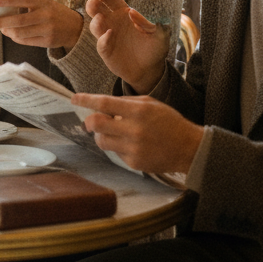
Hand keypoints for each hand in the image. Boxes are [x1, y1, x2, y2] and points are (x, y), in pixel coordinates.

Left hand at [0, 0, 83, 51]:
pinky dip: (16, 38)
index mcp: (42, 2)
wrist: (74, 27)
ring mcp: (47, 29)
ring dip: (7, 31)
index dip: (10, 0)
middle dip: (1, 22)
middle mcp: (45, 15)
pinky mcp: (47, 41)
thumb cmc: (54, 11)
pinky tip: (11, 34)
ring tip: (0, 29)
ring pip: (21, 33)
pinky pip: (27, 41)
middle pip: (19, 20)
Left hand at [73, 92, 203, 173]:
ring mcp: (133, 148)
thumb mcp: (150, 104)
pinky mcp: (134, 163)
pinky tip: (131, 144)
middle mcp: (133, 129)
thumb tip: (102, 106)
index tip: (74, 99)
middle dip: (89, 121)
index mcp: (138, 110)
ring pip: (101, 141)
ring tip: (114, 132)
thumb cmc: (169, 122)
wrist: (188, 148)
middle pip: (96, 124)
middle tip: (91, 120)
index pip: (104, 103)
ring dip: (102, 135)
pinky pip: (115, 153)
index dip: (86, 100)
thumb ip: (126, 104)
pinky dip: (117, 147)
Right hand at [85, 0, 170, 92]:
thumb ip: (147, 22)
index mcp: (124, 13)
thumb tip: (131, 11)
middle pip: (98, 10)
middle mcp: (113, 22)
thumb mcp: (158, 34)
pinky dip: (103, 39)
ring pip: (95, 25)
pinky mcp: (106, 51)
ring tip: (100, 18)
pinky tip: (109, 35)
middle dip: (93, 5)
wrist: (150, 69)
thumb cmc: (155, 47)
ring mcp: (108, 36)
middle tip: (93, 2)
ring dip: (96, 22)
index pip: (112, 1)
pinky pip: (101, 44)